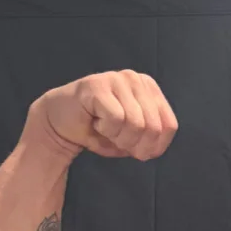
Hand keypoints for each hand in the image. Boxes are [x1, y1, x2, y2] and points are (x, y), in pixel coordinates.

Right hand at [31, 71, 177, 160]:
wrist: (61, 124)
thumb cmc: (98, 130)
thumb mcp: (133, 138)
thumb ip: (150, 139)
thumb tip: (154, 146)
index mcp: (150, 89)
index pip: (169, 126)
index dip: (154, 147)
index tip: (137, 151)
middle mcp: (136, 79)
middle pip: (153, 128)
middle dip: (135, 146)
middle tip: (118, 141)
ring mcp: (117, 79)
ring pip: (136, 124)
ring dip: (119, 138)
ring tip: (105, 129)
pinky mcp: (98, 85)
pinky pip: (116, 119)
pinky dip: (106, 130)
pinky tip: (96, 122)